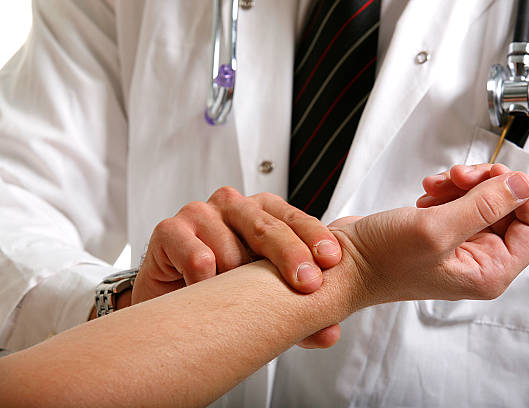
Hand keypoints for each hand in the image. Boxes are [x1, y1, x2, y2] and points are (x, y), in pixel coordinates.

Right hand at [132, 187, 342, 346]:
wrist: (174, 298)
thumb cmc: (226, 289)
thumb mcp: (267, 299)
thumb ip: (300, 314)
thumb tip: (330, 333)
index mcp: (263, 211)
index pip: (295, 219)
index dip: (315, 238)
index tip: (331, 262)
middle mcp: (234, 206)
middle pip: (267, 227)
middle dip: (291, 256)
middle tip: (307, 284)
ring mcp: (201, 213)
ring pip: (231, 249)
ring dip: (238, 283)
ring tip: (234, 302)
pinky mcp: (170, 229)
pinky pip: (198, 258)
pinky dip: (205, 282)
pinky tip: (204, 294)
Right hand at [333, 164, 528, 306]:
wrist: (346, 263)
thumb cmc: (381, 260)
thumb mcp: (435, 229)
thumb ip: (484, 206)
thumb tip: (520, 184)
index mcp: (490, 271)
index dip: (522, 193)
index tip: (495, 175)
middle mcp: (481, 261)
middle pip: (511, 208)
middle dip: (485, 183)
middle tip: (458, 176)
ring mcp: (463, 247)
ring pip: (486, 200)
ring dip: (463, 184)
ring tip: (435, 186)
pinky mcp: (445, 233)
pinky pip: (464, 201)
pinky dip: (449, 190)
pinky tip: (427, 195)